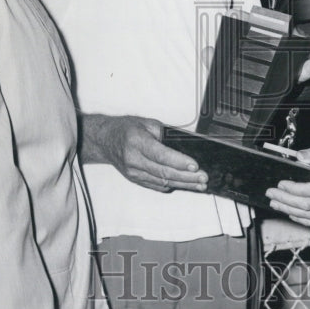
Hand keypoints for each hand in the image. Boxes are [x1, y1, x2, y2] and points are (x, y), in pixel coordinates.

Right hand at [84, 114, 207, 193]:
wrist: (105, 140)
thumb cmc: (126, 128)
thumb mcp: (146, 123)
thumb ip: (165, 134)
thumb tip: (185, 145)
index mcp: (136, 141)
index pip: (160, 155)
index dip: (179, 162)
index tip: (195, 166)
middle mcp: (133, 159)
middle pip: (164, 172)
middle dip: (187, 177)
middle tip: (204, 178)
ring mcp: (133, 172)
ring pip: (162, 182)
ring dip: (183, 184)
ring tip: (200, 185)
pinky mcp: (135, 179)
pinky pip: (156, 185)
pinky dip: (172, 185)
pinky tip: (185, 185)